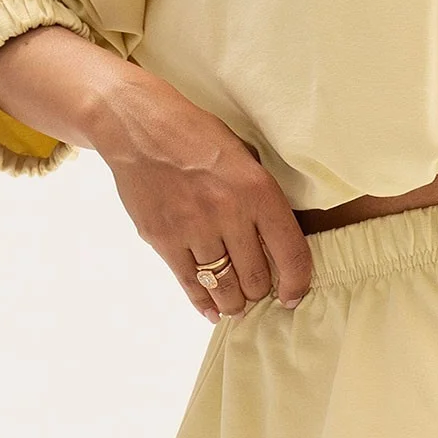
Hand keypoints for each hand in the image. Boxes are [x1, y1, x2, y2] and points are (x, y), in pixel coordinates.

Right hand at [88, 74, 313, 321]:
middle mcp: (229, 213)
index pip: (290, 252)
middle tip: (260, 294)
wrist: (140, 127)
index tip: (293, 296)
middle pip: (256, 278)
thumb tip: (275, 241)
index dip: (297, 283)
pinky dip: (203, 303)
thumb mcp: (244, 156)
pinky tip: (212, 310)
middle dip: (261, 292)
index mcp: (258, 190)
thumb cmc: (197, 136)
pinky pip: (190, 283)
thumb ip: (260, 196)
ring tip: (237, 304)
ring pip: (224, 287)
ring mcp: (194, 229)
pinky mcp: (163, 240)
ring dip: (234, 302)